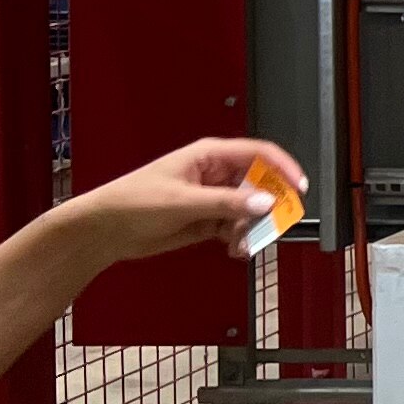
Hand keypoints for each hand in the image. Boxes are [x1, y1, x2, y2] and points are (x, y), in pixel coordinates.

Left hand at [70, 137, 308, 266]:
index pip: (259, 154)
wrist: (105, 231)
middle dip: (269, 206)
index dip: (283, 168)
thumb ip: (227, 203)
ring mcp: (212, 198)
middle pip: (260, 184)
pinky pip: (237, 227)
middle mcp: (215, 174)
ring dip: (252, 228)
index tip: (298, 188)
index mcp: (210, 156)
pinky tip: (233, 249)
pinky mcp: (207, 220)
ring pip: (250, 210)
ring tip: (242, 244)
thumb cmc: (132, 202)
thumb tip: (265, 203)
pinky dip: (240, 239)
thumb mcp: (183, 201)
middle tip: (274, 225)